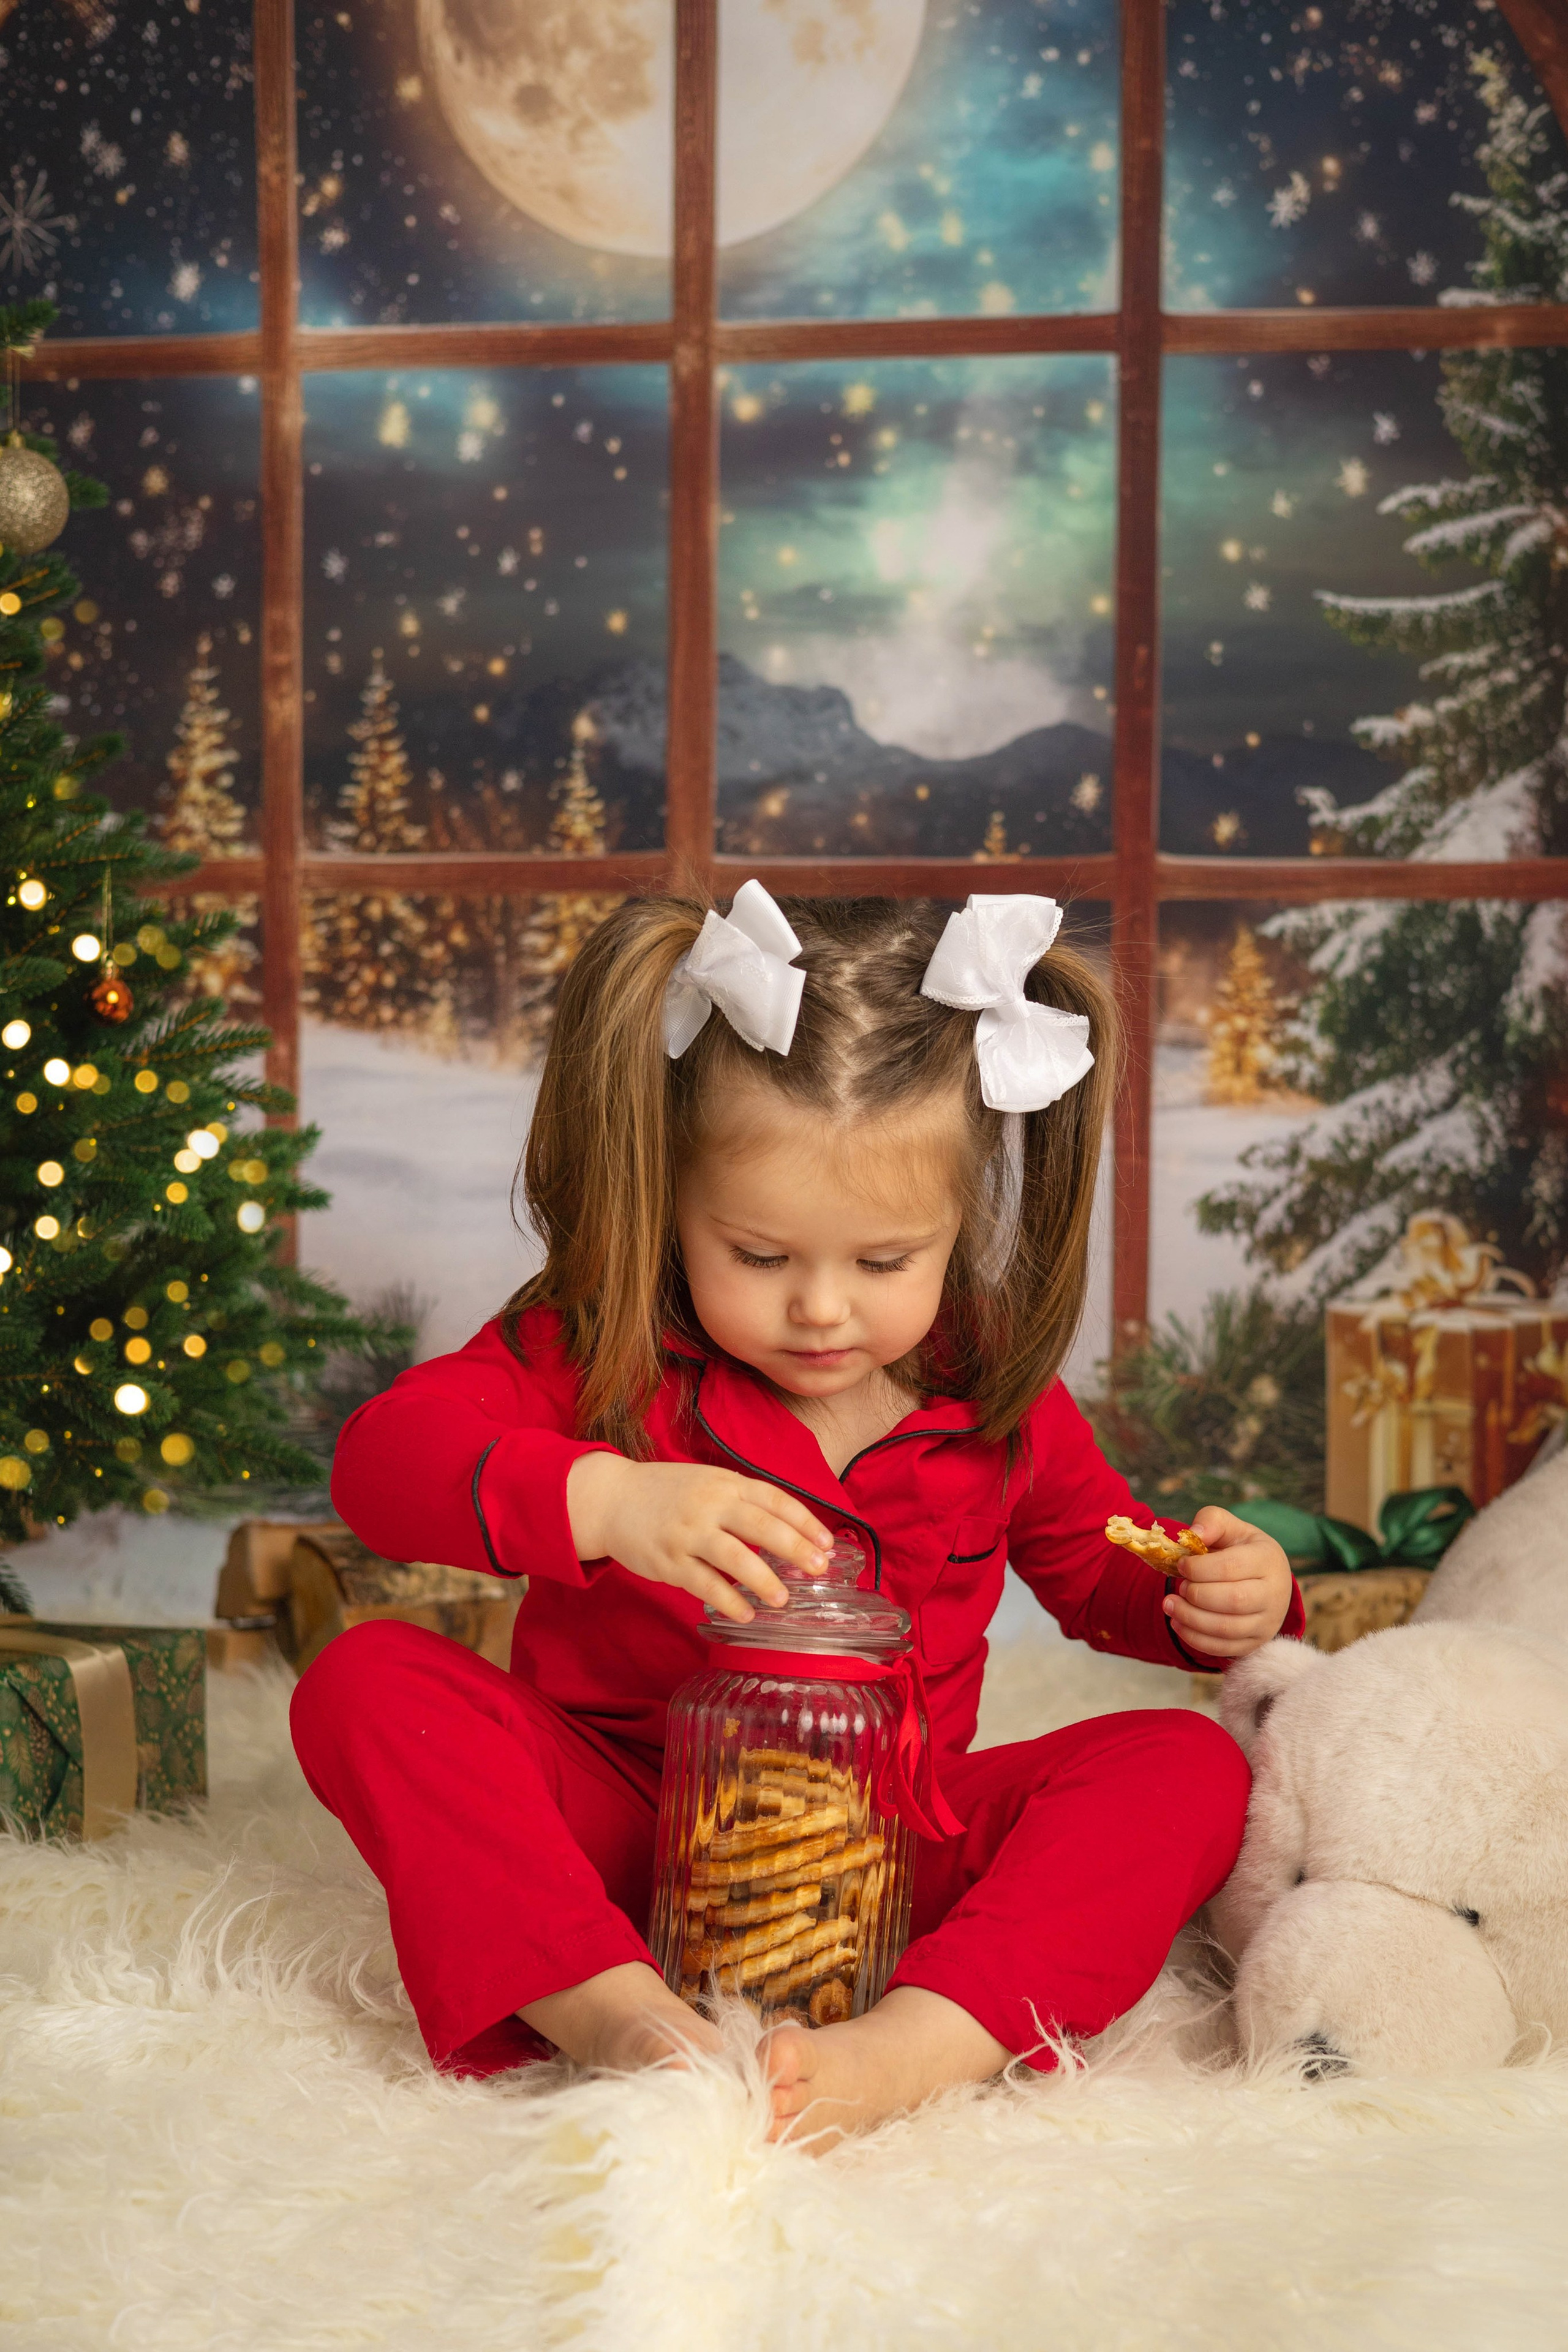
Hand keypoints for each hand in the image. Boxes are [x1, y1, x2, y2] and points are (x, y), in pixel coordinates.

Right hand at [566, 1454, 832, 1624]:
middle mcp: (709, 1505)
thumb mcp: (708, 1484)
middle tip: (819, 1569)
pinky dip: (728, 1601)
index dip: (804, 1521)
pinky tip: (746, 1614)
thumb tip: (790, 1533)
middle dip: (794, 1548)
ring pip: (734, 1556)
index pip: (774, 1499)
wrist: (611, 1499)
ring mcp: (687, 1533)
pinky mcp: (668, 1561)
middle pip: (760, 1525)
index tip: (828, 1543)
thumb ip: (743, 1502)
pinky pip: (704, 1584)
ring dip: (763, 1579)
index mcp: (724, 1483)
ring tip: (783, 1600)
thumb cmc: (668, 1494)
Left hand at [1163, 1507, 1293, 1661]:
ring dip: (1191, 1618)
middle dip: (1196, 1595)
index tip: (1181, 1564)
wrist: (1266, 1579)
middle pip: (1233, 1601)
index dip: (1200, 1568)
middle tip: (1178, 1587)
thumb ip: (1211, 1521)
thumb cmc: (1241, 1549)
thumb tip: (1194, 1533)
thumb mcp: (1230, 1527)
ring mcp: (1268, 1622)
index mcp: (1268, 1559)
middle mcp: (1275, 1593)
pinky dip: (1196, 1638)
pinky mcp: (1255, 1642)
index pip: (1232, 1567)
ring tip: (1169, 1604)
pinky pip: (1224, 1648)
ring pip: (1227, 1628)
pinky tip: (1178, 1623)